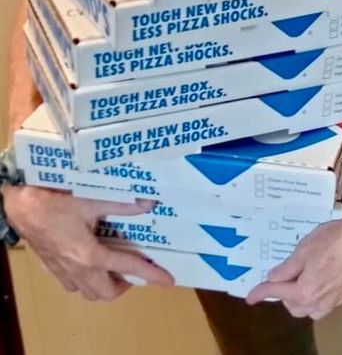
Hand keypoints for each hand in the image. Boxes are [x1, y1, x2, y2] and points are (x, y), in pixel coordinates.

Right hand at [3, 185, 173, 300]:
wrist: (22, 206)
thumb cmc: (56, 202)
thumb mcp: (94, 199)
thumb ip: (123, 203)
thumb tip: (149, 203)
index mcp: (90, 255)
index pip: (128, 268)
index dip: (150, 274)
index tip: (168, 281)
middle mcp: (77, 269)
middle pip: (106, 293)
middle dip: (124, 286)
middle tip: (134, 268)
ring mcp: (62, 271)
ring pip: (87, 292)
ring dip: (104, 285)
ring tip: (115, 266)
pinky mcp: (52, 267)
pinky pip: (72, 284)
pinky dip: (86, 279)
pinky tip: (91, 261)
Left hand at [245, 199, 341, 317]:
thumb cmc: (334, 240)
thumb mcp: (304, 249)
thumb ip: (287, 268)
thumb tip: (273, 278)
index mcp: (304, 292)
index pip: (277, 293)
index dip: (261, 292)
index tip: (251, 297)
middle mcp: (319, 302)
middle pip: (294, 306)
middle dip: (286, 294)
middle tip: (285, 275)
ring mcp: (335, 299)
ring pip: (311, 307)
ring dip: (303, 297)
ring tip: (304, 277)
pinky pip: (326, 301)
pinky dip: (318, 293)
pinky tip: (323, 275)